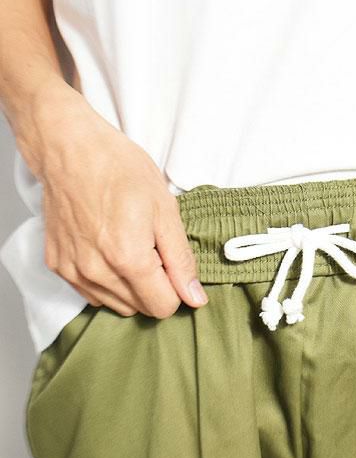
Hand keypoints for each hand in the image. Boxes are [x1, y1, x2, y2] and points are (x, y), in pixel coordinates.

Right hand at [27, 83, 207, 317]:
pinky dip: (107, 281)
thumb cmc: (120, 170)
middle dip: (154, 286)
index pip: (163, 307)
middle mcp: (97, 273)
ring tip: (129, 246)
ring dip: (131, 287)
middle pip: (140, 309)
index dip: (175, 288)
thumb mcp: (165, 210)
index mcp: (129, 259)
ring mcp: (73, 271)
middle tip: (150, 248)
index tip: (171, 263)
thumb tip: (195, 298)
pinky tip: (108, 250)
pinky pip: (92, 293)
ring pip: (116, 305)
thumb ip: (181, 260)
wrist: (70, 148)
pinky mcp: (57, 265)